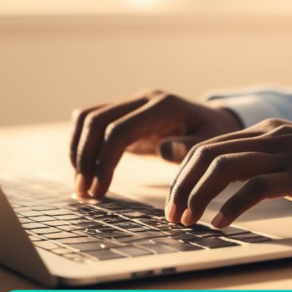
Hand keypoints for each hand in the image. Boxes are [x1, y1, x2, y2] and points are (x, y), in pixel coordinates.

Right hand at [69, 91, 242, 197]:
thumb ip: (189, 148)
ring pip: (86, 118)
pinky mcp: (122, 113)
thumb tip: (163, 149)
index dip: (104, 161)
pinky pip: (90, 122)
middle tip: (85, 192)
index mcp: (162, 106)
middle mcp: (141, 99)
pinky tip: (85, 171)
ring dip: (77, 150)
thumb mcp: (211, 144)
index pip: (119, 129)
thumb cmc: (213, 136)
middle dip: (85, 158)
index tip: (99, 190)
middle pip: (95, 121)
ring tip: (82, 185)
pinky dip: (81, 144)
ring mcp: (130, 103)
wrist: (213, 121)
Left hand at [165, 119, 291, 227]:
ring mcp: (287, 153)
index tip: (174, 201)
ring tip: (189, 221)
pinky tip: (221, 224)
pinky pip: (255, 188)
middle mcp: (272, 135)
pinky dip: (231, 207)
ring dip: (199, 196)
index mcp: (266, 129)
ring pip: (225, 167)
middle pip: (208, 154)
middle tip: (173, 215)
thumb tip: (224, 187)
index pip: (208, 145)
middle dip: (182, 186)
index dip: (183, 174)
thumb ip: (262, 164)